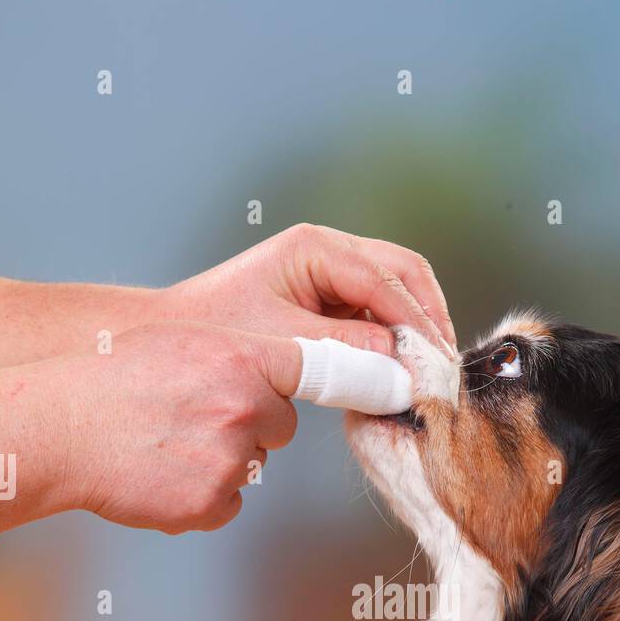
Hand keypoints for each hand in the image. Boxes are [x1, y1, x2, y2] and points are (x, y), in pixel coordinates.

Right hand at [65, 322, 301, 532]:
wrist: (63, 430)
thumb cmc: (113, 380)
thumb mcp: (179, 341)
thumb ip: (235, 355)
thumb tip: (272, 375)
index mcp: (241, 359)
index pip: (312, 369)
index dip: (318, 380)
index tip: (347, 386)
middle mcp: (245, 408)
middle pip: (282, 426)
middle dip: (253, 427)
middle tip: (198, 419)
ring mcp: (230, 459)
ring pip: (251, 466)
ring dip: (223, 462)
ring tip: (168, 445)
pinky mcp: (211, 503)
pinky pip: (228, 502)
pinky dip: (203, 497)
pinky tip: (164, 475)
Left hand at [165, 223, 456, 356]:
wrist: (175, 336)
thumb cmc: (217, 332)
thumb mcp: (284, 343)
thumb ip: (345, 350)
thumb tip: (400, 368)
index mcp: (315, 248)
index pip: (388, 279)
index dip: (419, 323)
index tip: (436, 365)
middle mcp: (330, 251)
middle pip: (406, 273)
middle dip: (429, 319)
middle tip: (444, 368)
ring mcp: (333, 272)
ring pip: (399, 291)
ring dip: (417, 329)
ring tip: (429, 373)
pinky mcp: (331, 299)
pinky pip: (379, 312)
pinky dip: (397, 339)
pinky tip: (402, 370)